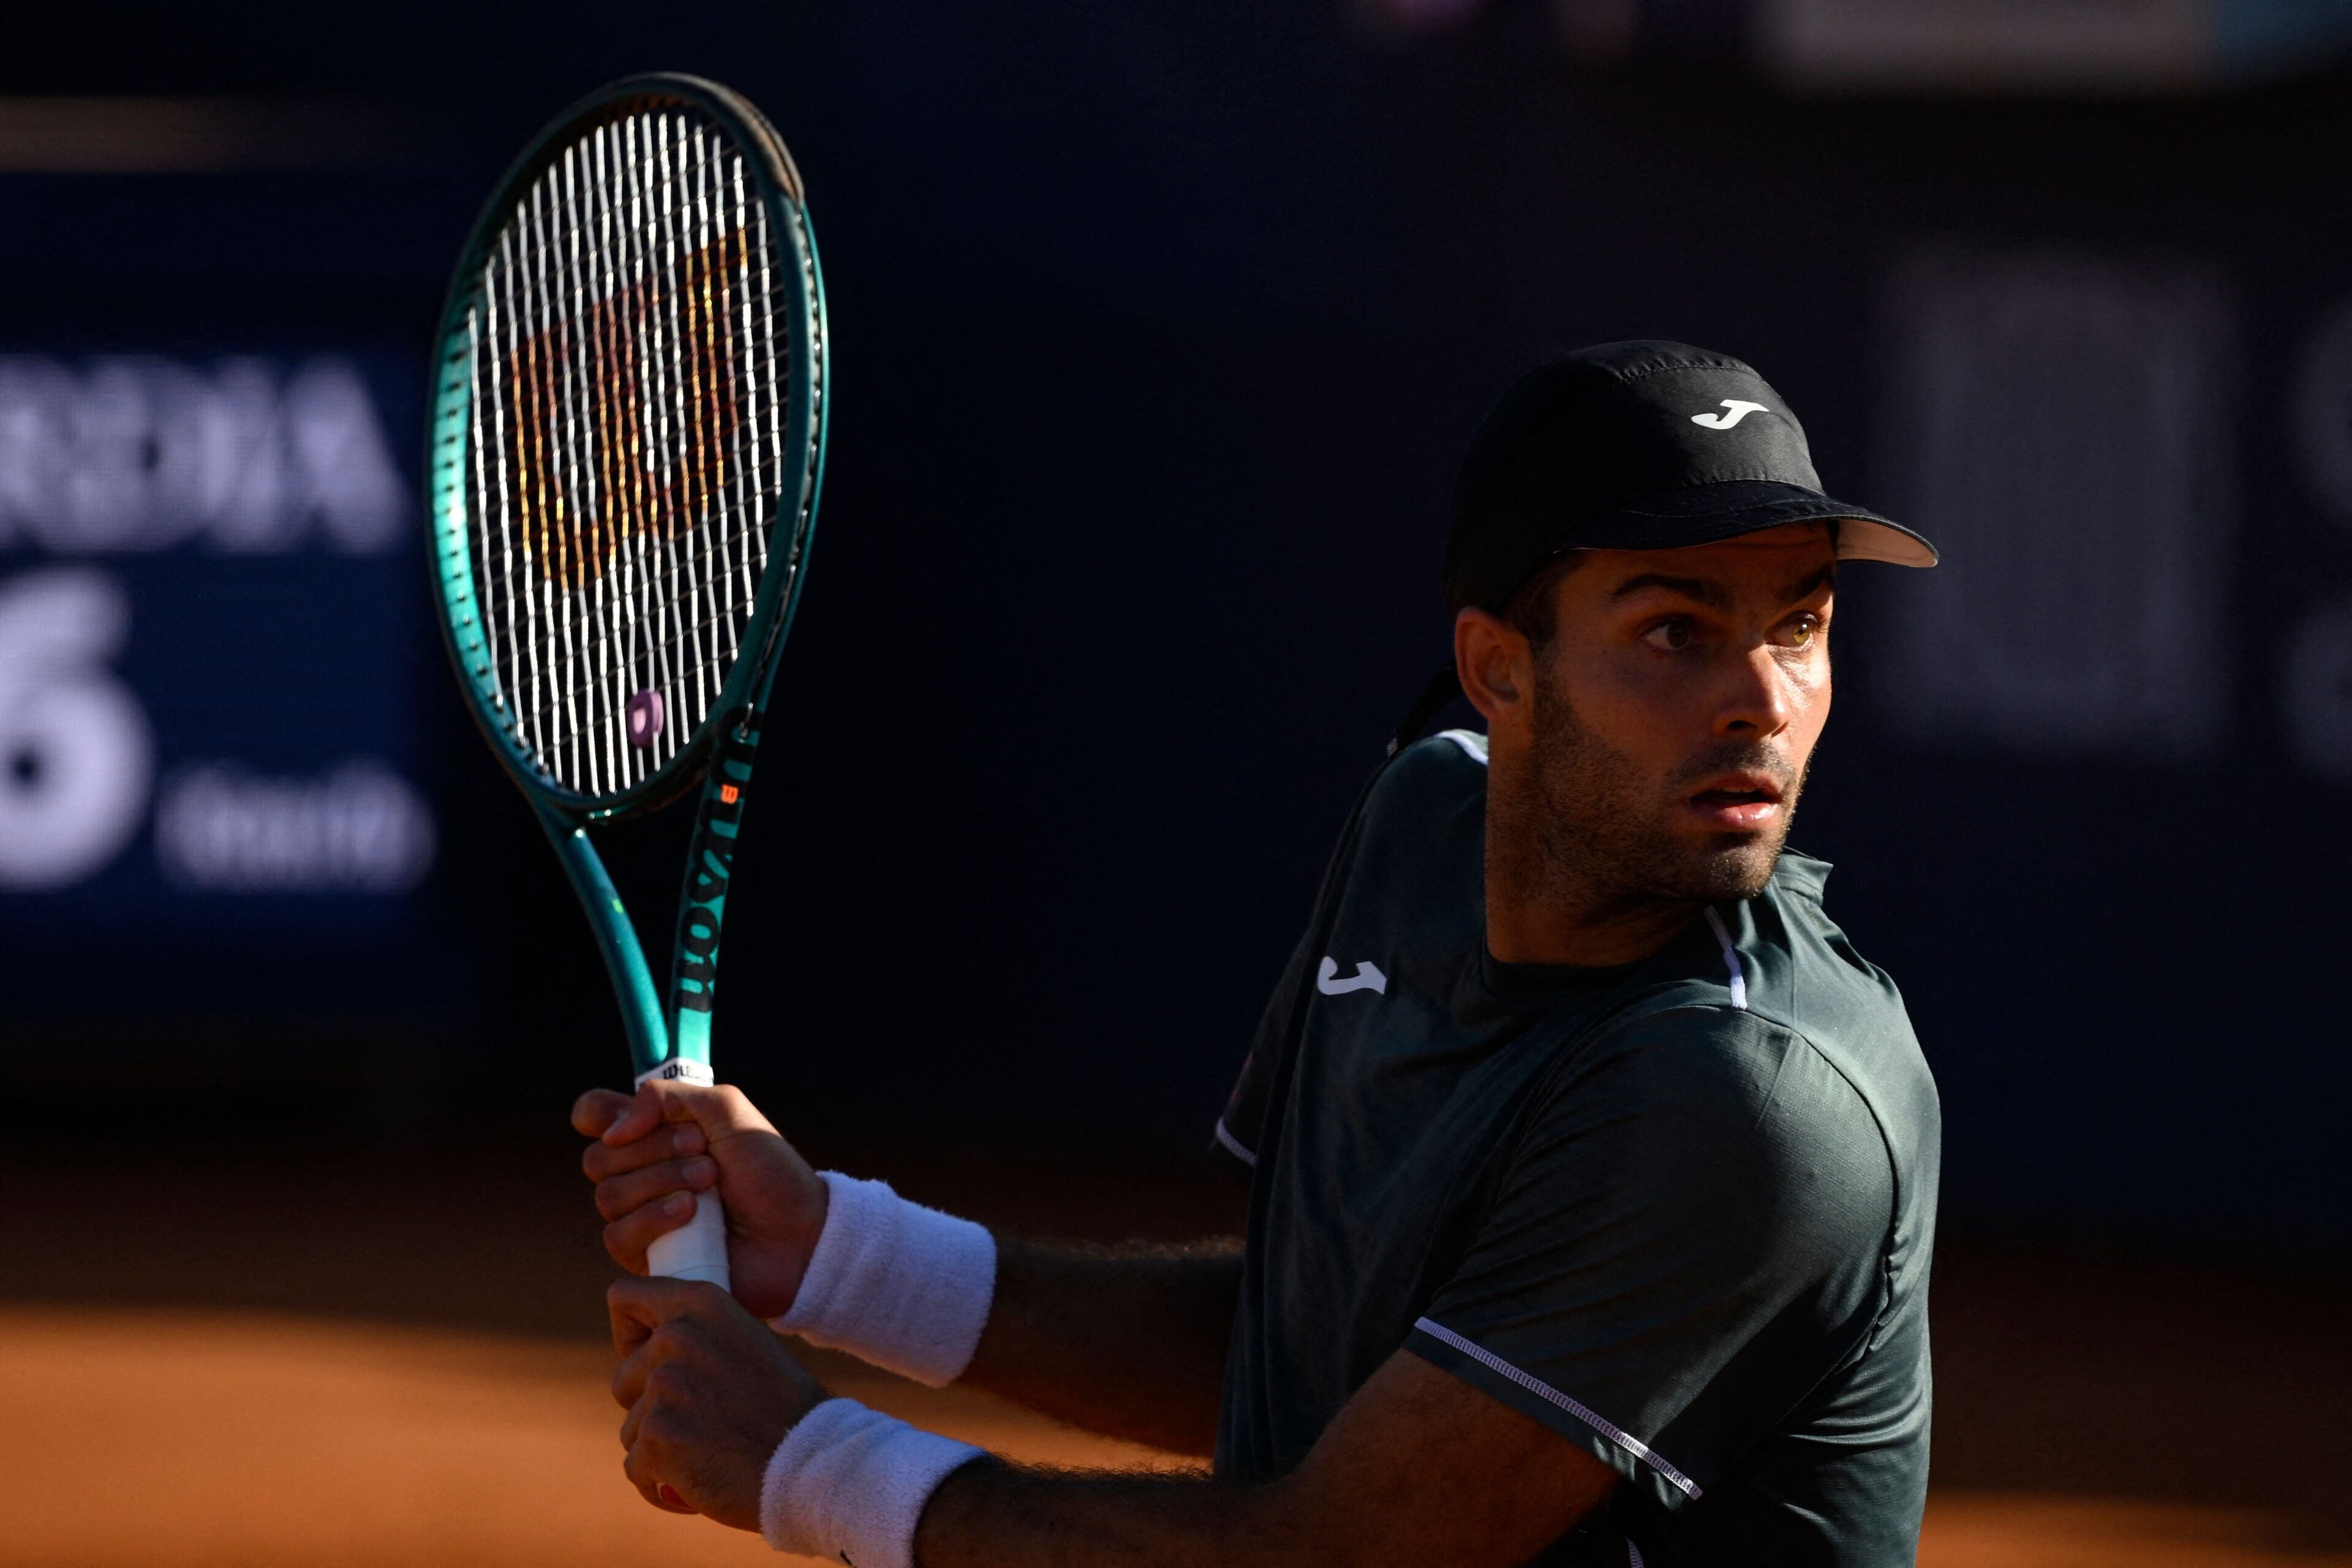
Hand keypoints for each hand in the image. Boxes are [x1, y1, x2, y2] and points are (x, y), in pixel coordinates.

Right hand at [574, 1080, 827, 1319]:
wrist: (799, 1231)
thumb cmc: (769, 1171)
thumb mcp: (727, 1111)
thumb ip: (668, 1098)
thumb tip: (613, 1130)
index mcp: (654, 1132)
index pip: (593, 1115)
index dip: (596, 1115)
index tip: (632, 1122)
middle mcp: (640, 1172)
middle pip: (599, 1157)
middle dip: (654, 1149)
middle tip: (704, 1150)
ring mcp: (641, 1215)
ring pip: (608, 1195)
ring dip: (663, 1181)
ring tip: (710, 1182)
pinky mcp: (647, 1257)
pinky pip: (619, 1235)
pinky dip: (656, 1217)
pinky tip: (691, 1214)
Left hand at [609, 1276, 827, 1529]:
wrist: (811, 1459)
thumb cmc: (783, 1410)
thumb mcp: (745, 1345)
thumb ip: (698, 1338)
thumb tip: (652, 1345)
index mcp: (702, 1303)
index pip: (624, 1297)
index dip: (631, 1335)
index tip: (649, 1360)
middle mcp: (678, 1335)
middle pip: (624, 1379)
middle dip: (651, 1408)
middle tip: (702, 1423)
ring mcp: (665, 1385)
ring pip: (632, 1428)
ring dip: (660, 1448)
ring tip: (709, 1451)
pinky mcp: (657, 1434)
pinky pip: (636, 1466)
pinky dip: (660, 1482)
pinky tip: (699, 1478)